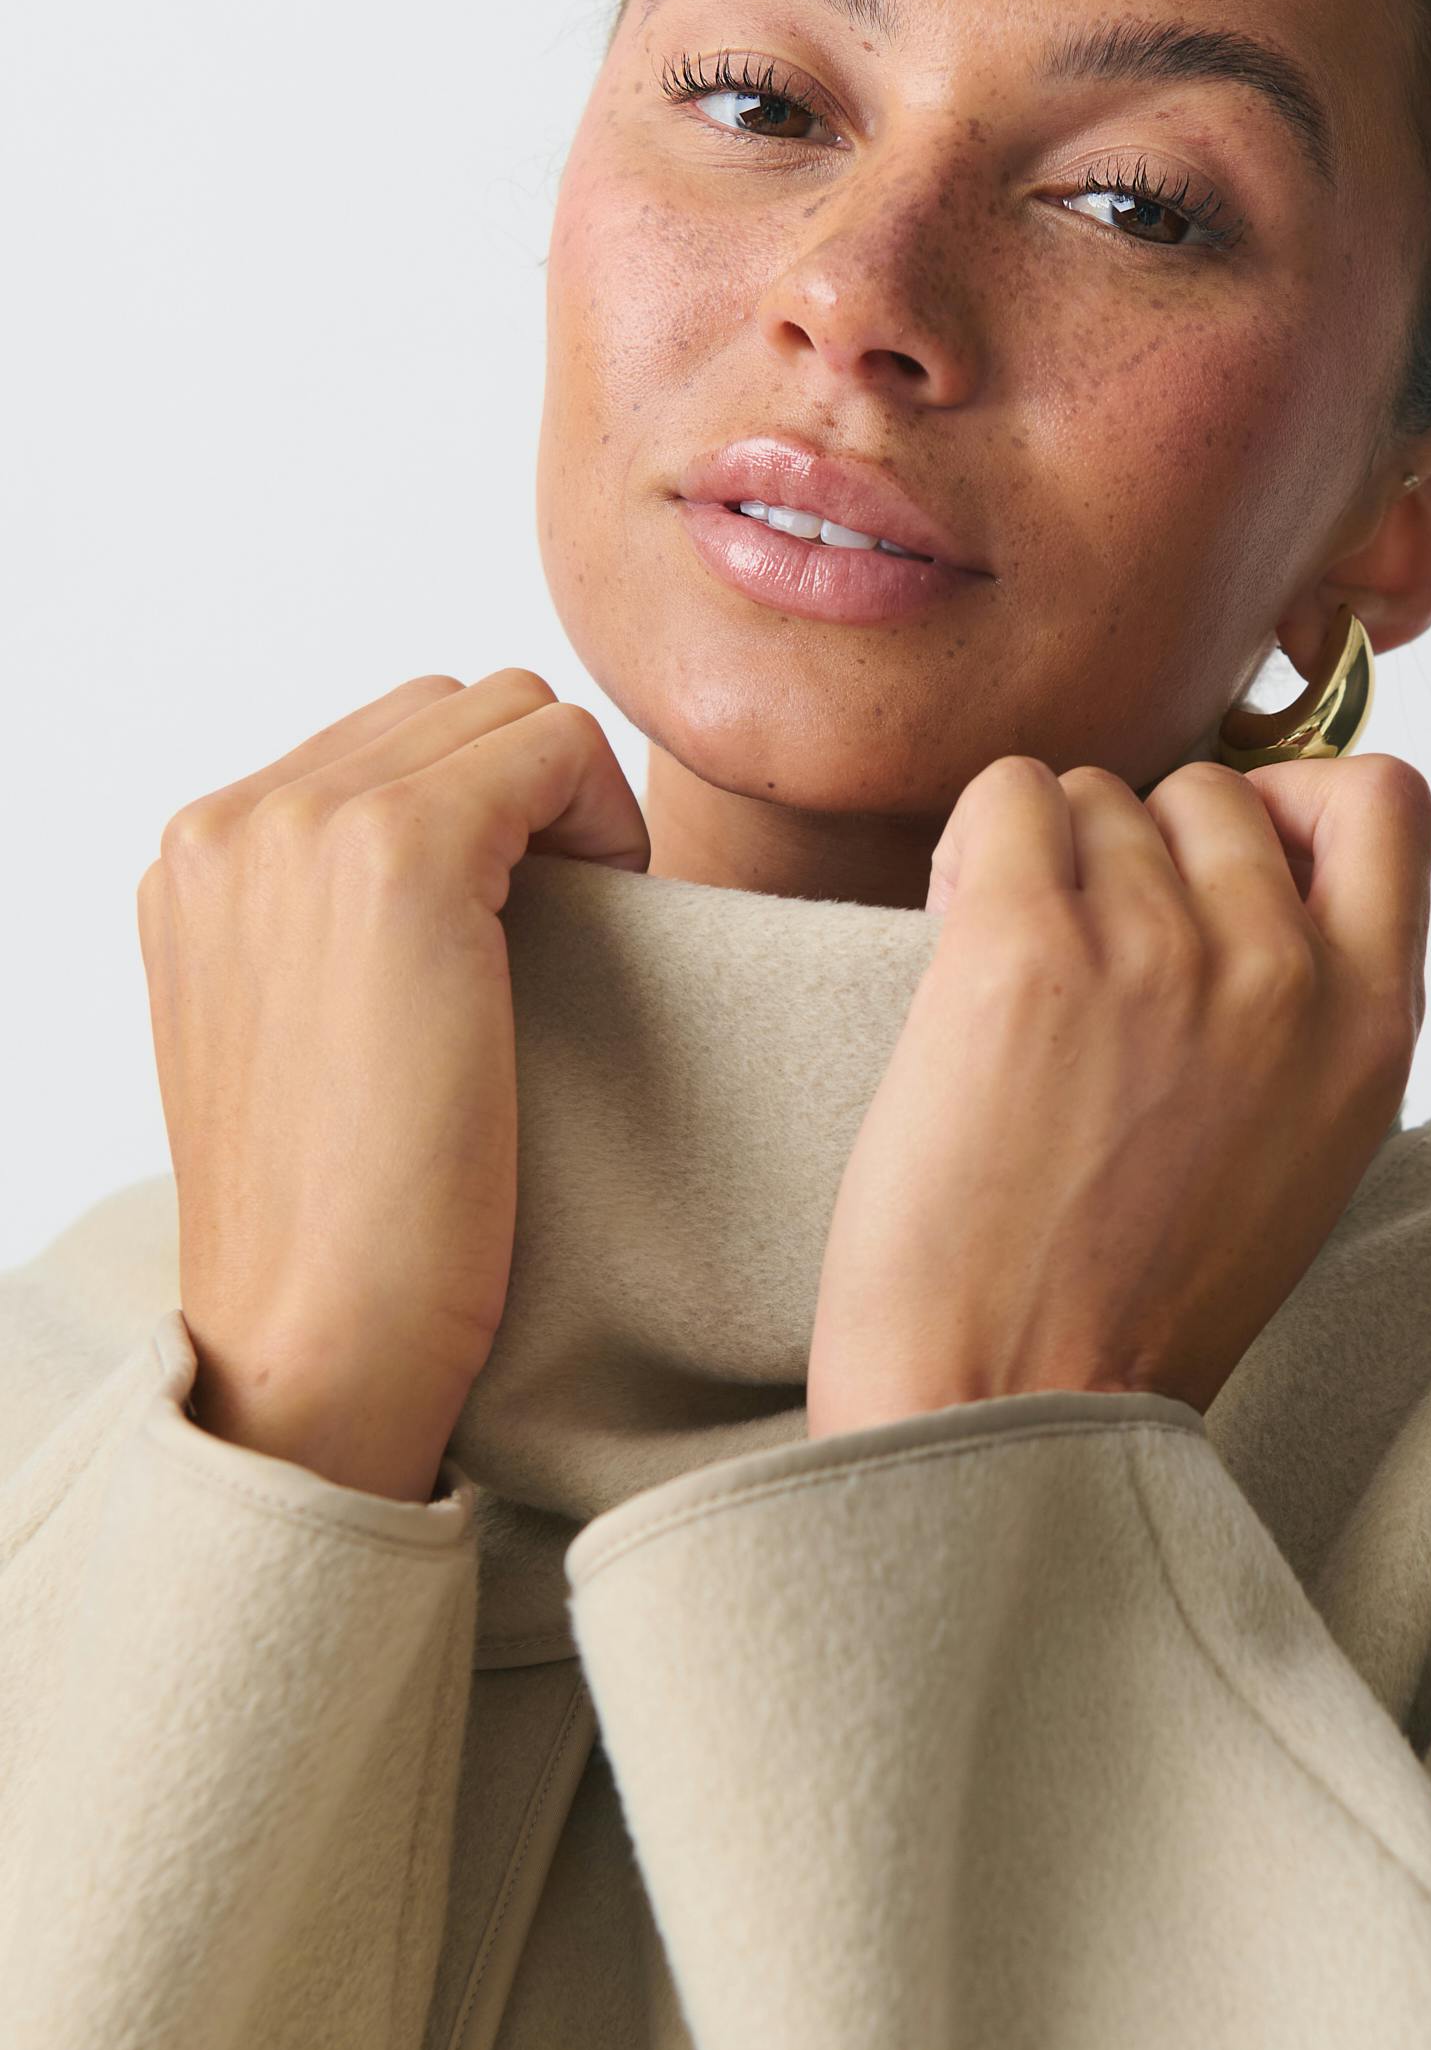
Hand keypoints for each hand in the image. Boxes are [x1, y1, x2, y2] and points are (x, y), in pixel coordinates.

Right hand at [137, 670, 648, 1500]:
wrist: (320, 1340)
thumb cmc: (342, 1231)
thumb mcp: (302, 1039)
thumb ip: (332, 931)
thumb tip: (471, 863)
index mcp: (193, 862)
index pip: (379, 744)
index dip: (484, 812)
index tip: (532, 921)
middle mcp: (225, 822)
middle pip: (442, 708)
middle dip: (527, 789)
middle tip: (578, 918)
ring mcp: (295, 827)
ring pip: (502, 710)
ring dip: (569, 799)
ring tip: (592, 924)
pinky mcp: (393, 855)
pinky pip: (551, 744)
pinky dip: (604, 814)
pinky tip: (619, 909)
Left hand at [805, 752, 1430, 1438]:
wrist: (1008, 1409)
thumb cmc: (1131, 1306)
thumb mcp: (1296, 1155)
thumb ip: (1306, 1013)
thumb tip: (1246, 873)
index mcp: (1374, 1027)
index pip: (1386, 800)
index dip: (1291, 807)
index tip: (1221, 870)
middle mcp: (1283, 974)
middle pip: (1212, 793)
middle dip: (1141, 852)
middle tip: (1087, 961)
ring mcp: (1158, 951)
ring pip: (1101, 797)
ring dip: (1049, 865)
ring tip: (1018, 987)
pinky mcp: (1027, 947)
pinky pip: (1011, 796)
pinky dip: (978, 845)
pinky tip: (960, 935)